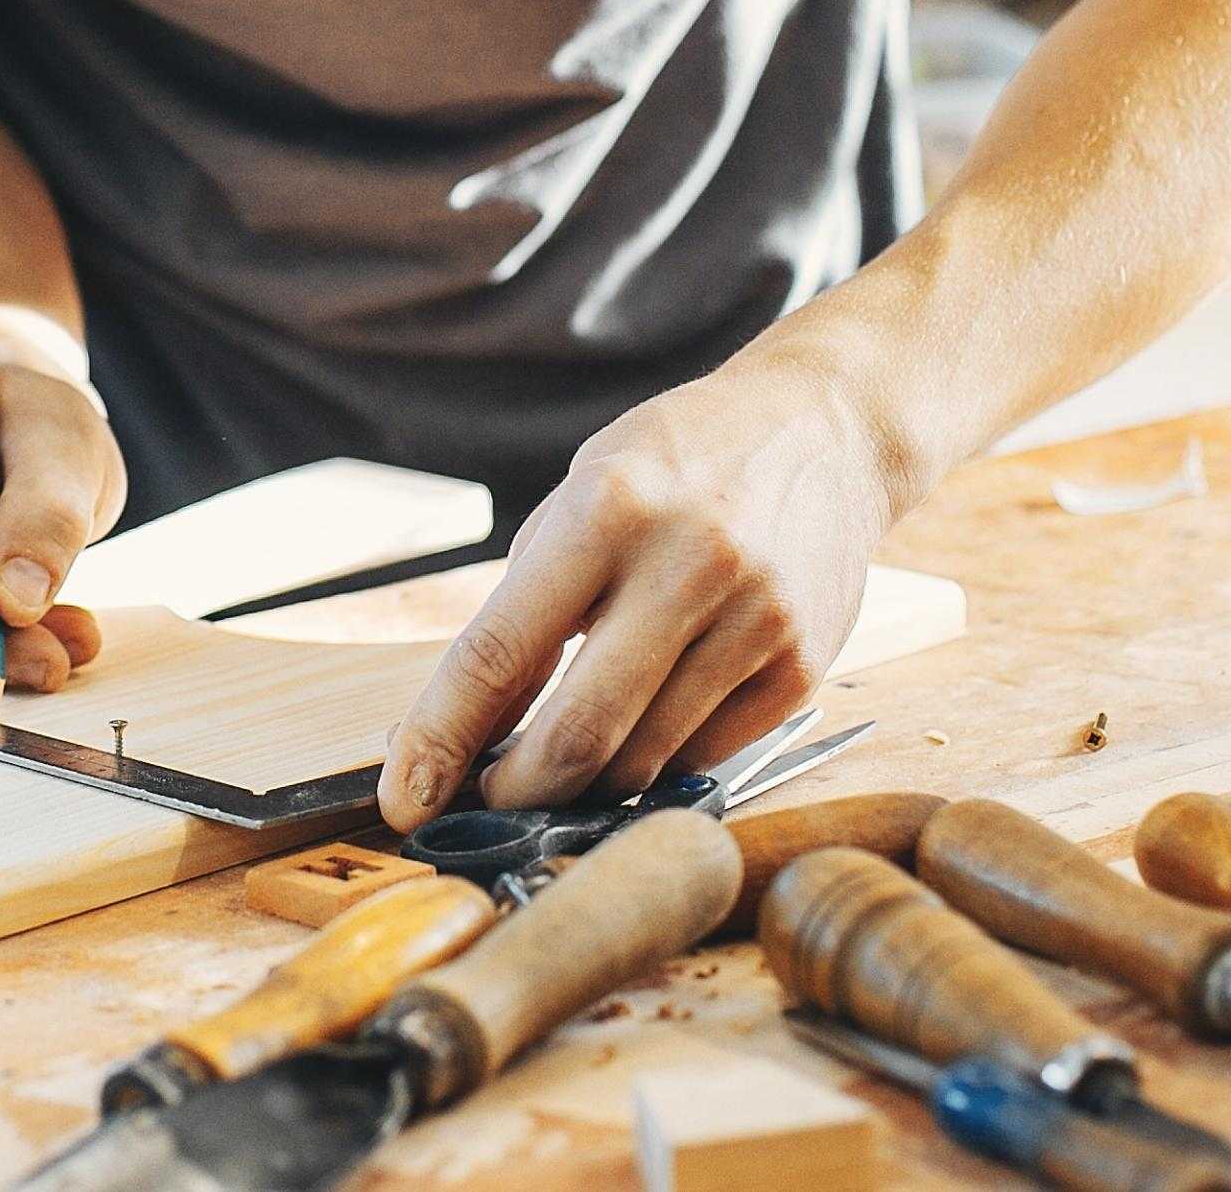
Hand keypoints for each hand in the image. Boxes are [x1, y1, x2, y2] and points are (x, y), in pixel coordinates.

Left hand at [377, 364, 896, 829]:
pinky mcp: (802, 665)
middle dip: (513, 792)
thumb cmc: (676, 466)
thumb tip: (466, 734)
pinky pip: (703, 757)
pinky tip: (641, 729)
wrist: (825, 429)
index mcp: (607, 509)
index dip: (440, 739)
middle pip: (576, 734)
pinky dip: (654, 763)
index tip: (406, 797)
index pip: (498, 652)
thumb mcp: (580, 498)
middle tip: (483, 802)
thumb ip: (524, 609)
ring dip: (583, 787)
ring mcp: (756, 619)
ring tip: (559, 765)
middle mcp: (688, 564)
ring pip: (641, 762)